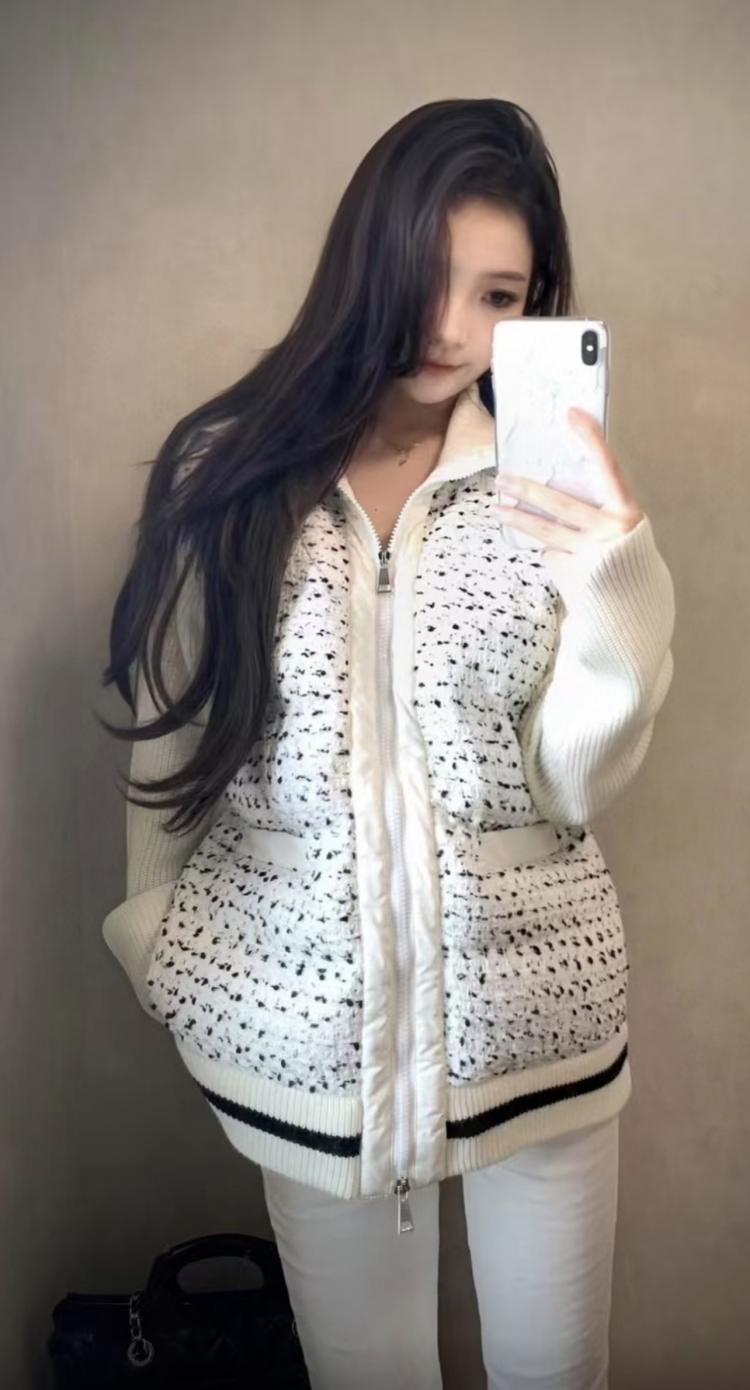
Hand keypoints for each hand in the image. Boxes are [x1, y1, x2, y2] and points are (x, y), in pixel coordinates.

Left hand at [493, 407, 644, 575]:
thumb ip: (600, 508)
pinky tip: (551, 552)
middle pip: (561, 504)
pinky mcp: (573, 574)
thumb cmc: (627, 558)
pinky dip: (549, 551)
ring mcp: (589, 554)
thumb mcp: (622, 527)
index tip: (572, 415)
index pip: (608, 467)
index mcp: (626, 511)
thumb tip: (562, 485)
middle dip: (528, 490)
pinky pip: (551, 554)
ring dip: (518, 518)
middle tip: (502, 477)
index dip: (591, 440)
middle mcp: (609, 531)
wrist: (634, 606)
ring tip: (497, 508)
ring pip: (545, 532)